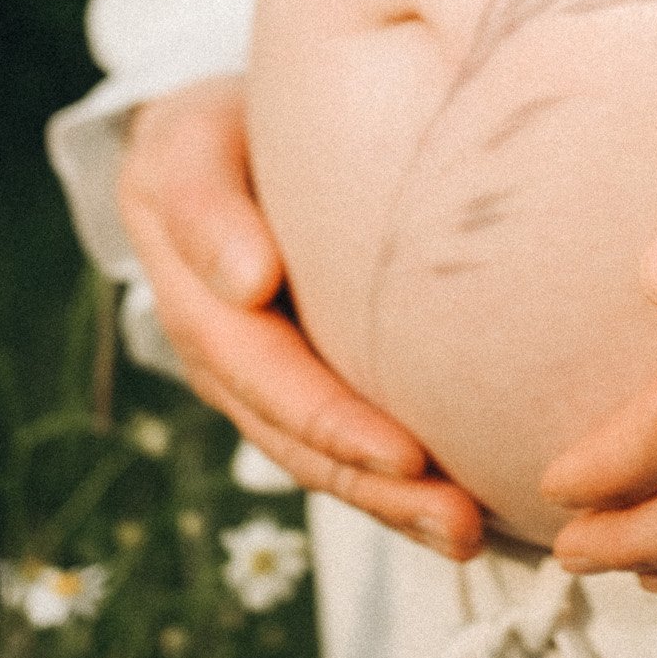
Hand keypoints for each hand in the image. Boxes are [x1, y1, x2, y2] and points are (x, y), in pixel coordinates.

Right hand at [118, 74, 484, 557]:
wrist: (224, 133)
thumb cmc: (223, 125)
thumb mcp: (192, 141)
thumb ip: (206, 204)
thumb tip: (251, 287)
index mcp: (187, 290)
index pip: (254, 365)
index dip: (328, 415)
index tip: (405, 452)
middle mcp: (217, 348)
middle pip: (292, 431)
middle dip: (374, 481)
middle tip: (457, 515)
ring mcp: (253, 372)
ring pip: (317, 454)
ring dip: (391, 502)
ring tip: (469, 532)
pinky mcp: (300, 374)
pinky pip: (342, 439)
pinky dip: (394, 481)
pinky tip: (464, 508)